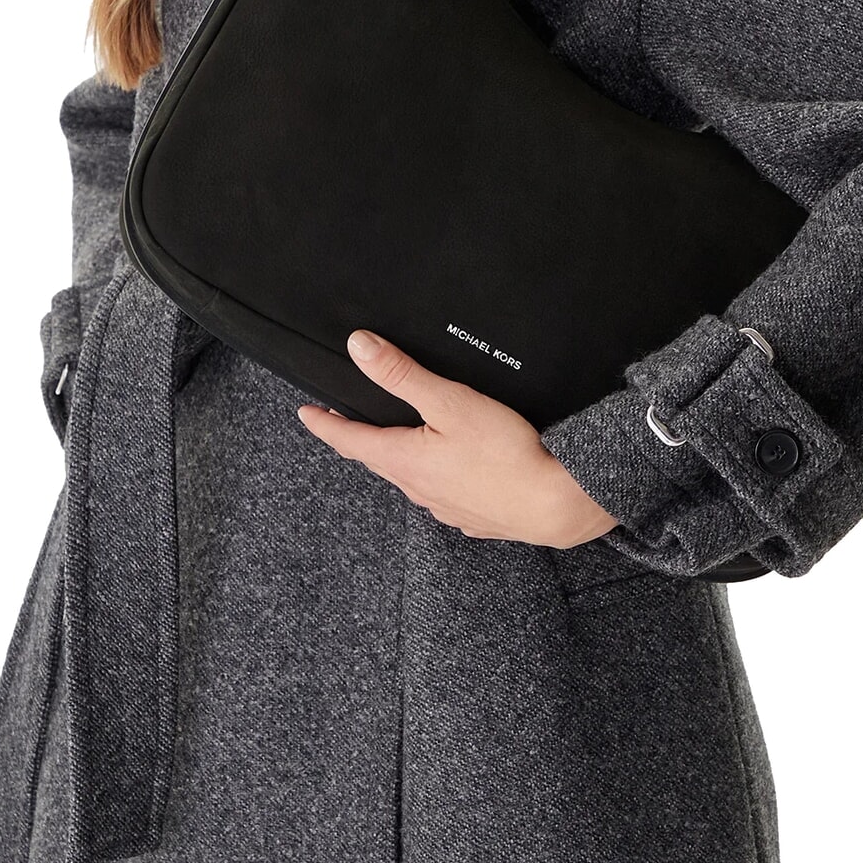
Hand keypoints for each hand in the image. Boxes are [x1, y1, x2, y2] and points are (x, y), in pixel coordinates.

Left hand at [296, 328, 620, 548]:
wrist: (556, 503)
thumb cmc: (505, 453)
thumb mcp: (450, 402)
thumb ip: (402, 375)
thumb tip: (359, 348)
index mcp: (405, 459)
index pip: (351, 441)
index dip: (325, 425)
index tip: (306, 414)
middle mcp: (418, 488)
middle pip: (378, 460)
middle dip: (359, 440)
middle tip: (344, 425)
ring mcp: (445, 506)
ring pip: (409, 479)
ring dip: (395, 459)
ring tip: (394, 443)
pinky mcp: (472, 515)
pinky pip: (439, 494)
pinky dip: (431, 478)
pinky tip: (445, 471)